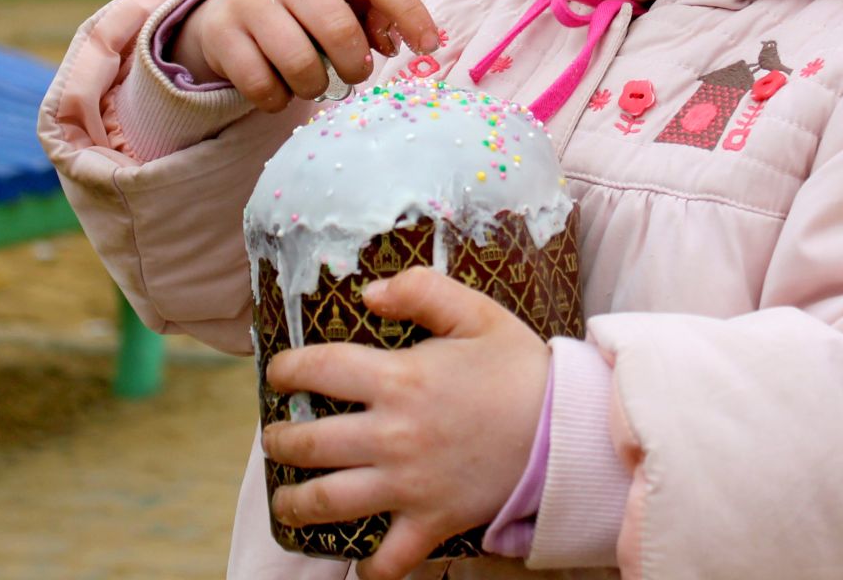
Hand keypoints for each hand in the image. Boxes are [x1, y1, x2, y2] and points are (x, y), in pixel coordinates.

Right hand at [178, 0, 438, 111]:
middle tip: (355, 74)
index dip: (409, 14)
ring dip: (315, 87)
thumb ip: (376, 12)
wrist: (227, 9)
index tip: (428, 47)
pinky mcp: (220, 32)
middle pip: (338, 29)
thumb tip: (399, 41)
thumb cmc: (305, 4)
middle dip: (355, 65)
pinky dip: (279, 99)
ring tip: (313, 81)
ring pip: (300, 64)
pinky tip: (280, 87)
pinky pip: (263, 86)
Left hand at [263, 267, 550, 579]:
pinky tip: (359, 561)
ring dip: (296, 503)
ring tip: (286, 499)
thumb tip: (369, 291)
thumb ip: (421, 290)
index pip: (318, 369)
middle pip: (308, 443)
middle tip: (275, 438)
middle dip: (280, 440)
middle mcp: (392, 435)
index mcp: (398, 379)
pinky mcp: (431, 521)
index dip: (287, 369)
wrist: (566, 428)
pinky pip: (390, 559)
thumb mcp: (475, 313)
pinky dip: (371, 567)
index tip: (280, 374)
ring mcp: (408, 484)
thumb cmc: (519, 369)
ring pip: (329, 502)